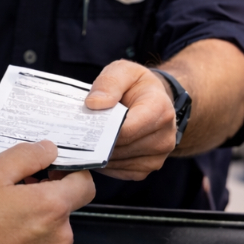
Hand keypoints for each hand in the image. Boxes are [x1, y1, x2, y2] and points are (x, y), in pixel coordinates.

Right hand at [0, 140, 94, 243]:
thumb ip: (27, 155)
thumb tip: (49, 149)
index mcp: (52, 207)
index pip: (85, 184)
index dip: (70, 173)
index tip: (49, 172)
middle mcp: (59, 237)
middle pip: (64, 209)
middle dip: (44, 199)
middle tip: (11, 197)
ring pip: (52, 234)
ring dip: (36, 226)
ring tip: (1, 224)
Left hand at [85, 60, 176, 179]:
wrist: (153, 101)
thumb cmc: (136, 85)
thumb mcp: (124, 71)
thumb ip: (109, 82)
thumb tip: (94, 104)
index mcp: (160, 109)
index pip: (126, 129)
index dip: (102, 128)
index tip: (84, 123)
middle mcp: (164, 136)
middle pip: (120, 148)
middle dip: (97, 141)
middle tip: (79, 132)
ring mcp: (158, 156)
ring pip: (117, 162)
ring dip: (99, 154)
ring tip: (88, 139)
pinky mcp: (147, 168)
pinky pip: (119, 171)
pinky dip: (106, 163)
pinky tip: (100, 148)